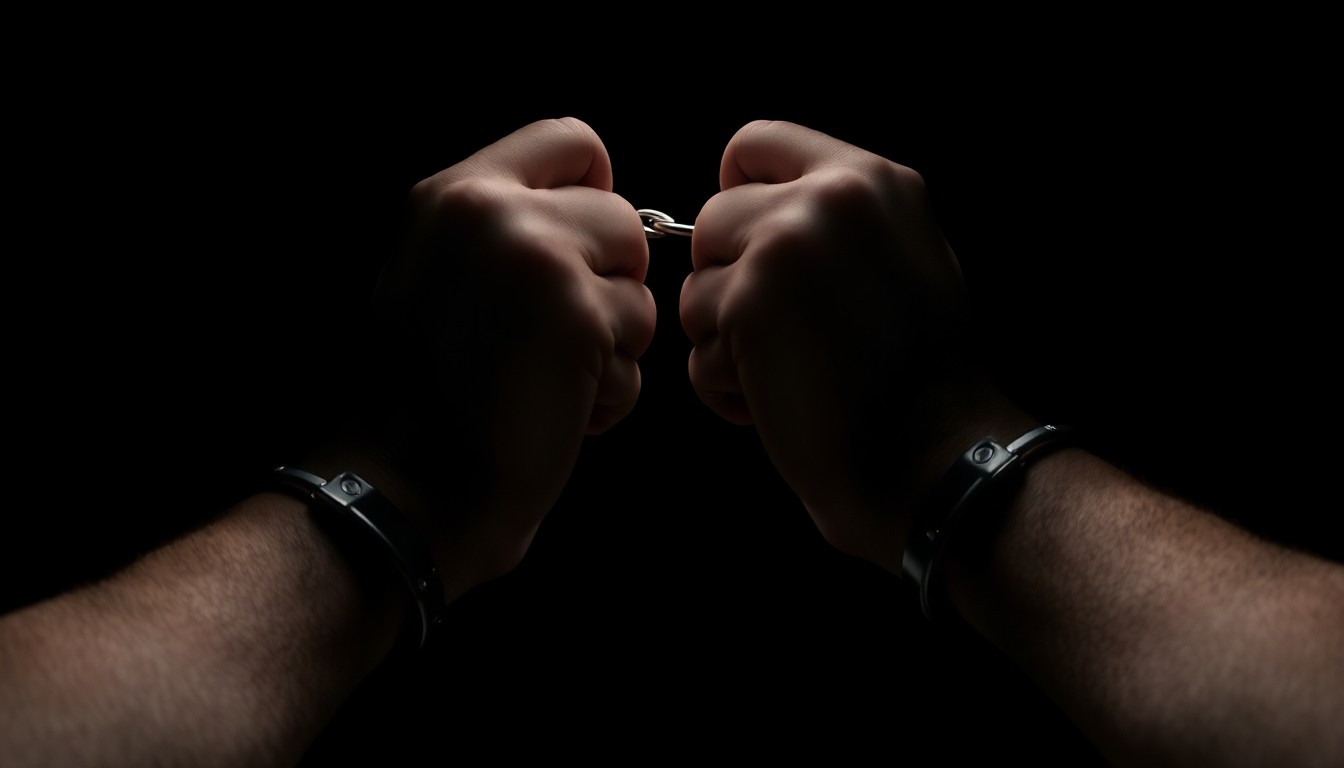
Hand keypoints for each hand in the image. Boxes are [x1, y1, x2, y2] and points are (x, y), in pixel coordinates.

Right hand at [348, 117, 656, 599]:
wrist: (405, 485)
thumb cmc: (426, 400)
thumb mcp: (434, 278)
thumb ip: (505, 231)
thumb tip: (599, 208)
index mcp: (454, 194)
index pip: (573, 141)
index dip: (594, 195)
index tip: (580, 253)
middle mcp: (492, 210)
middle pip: (621, 219)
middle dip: (605, 285)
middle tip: (551, 341)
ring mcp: (538, 257)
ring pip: (638, 288)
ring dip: (609, 345)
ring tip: (545, 381)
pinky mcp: (579, 316)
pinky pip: (638, 346)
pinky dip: (610, 392)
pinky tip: (556, 412)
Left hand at [679, 120, 1033, 571]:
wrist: (936, 454)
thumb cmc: (921, 379)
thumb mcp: (904, 258)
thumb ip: (835, 223)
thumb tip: (757, 211)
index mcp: (870, 179)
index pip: (755, 142)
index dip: (736, 192)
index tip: (748, 245)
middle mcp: (828, 196)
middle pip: (713, 219)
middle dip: (731, 281)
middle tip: (782, 336)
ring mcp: (784, 246)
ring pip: (698, 287)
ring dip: (727, 341)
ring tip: (790, 375)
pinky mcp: (748, 304)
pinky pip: (697, 345)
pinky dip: (725, 387)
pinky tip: (780, 404)